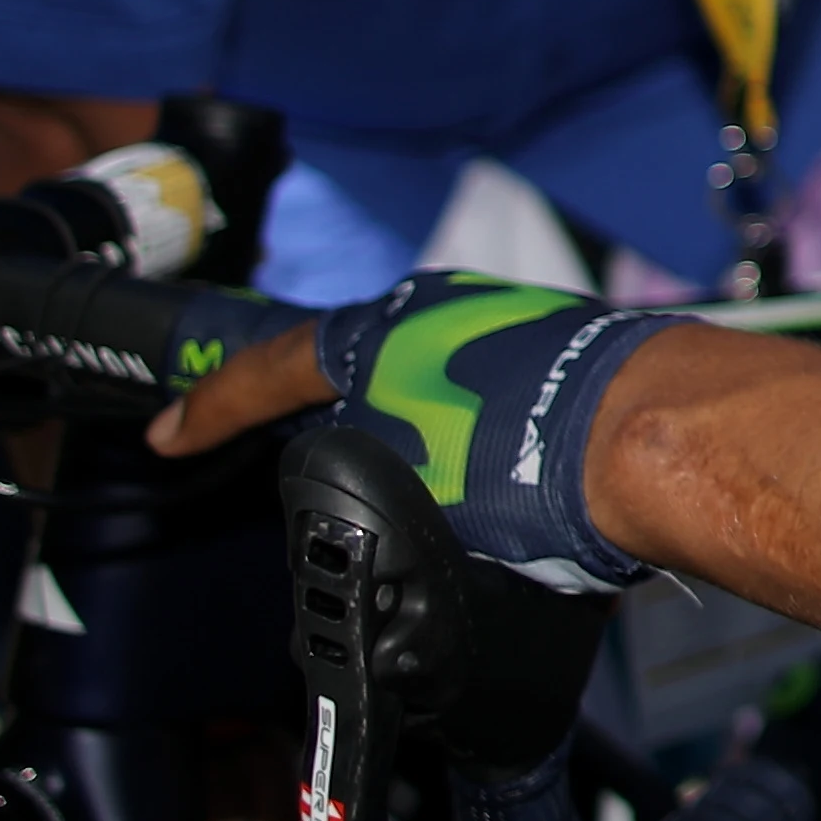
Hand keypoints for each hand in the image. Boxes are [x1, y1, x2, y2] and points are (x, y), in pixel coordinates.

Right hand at [148, 272, 682, 592]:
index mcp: (376, 331)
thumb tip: (366, 499)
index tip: (168, 435)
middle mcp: (442, 311)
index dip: (210, 410)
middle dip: (343, 431)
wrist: (651, 440)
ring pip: (439, 394)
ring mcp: (514, 327)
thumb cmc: (520, 460)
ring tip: (447, 509)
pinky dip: (495, 452)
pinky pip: (507, 408)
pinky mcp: (575, 358)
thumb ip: (357, 479)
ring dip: (434, 449)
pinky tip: (510, 498)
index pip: (266, 370)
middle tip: (337, 482)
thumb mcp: (394, 481)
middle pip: (360, 372)